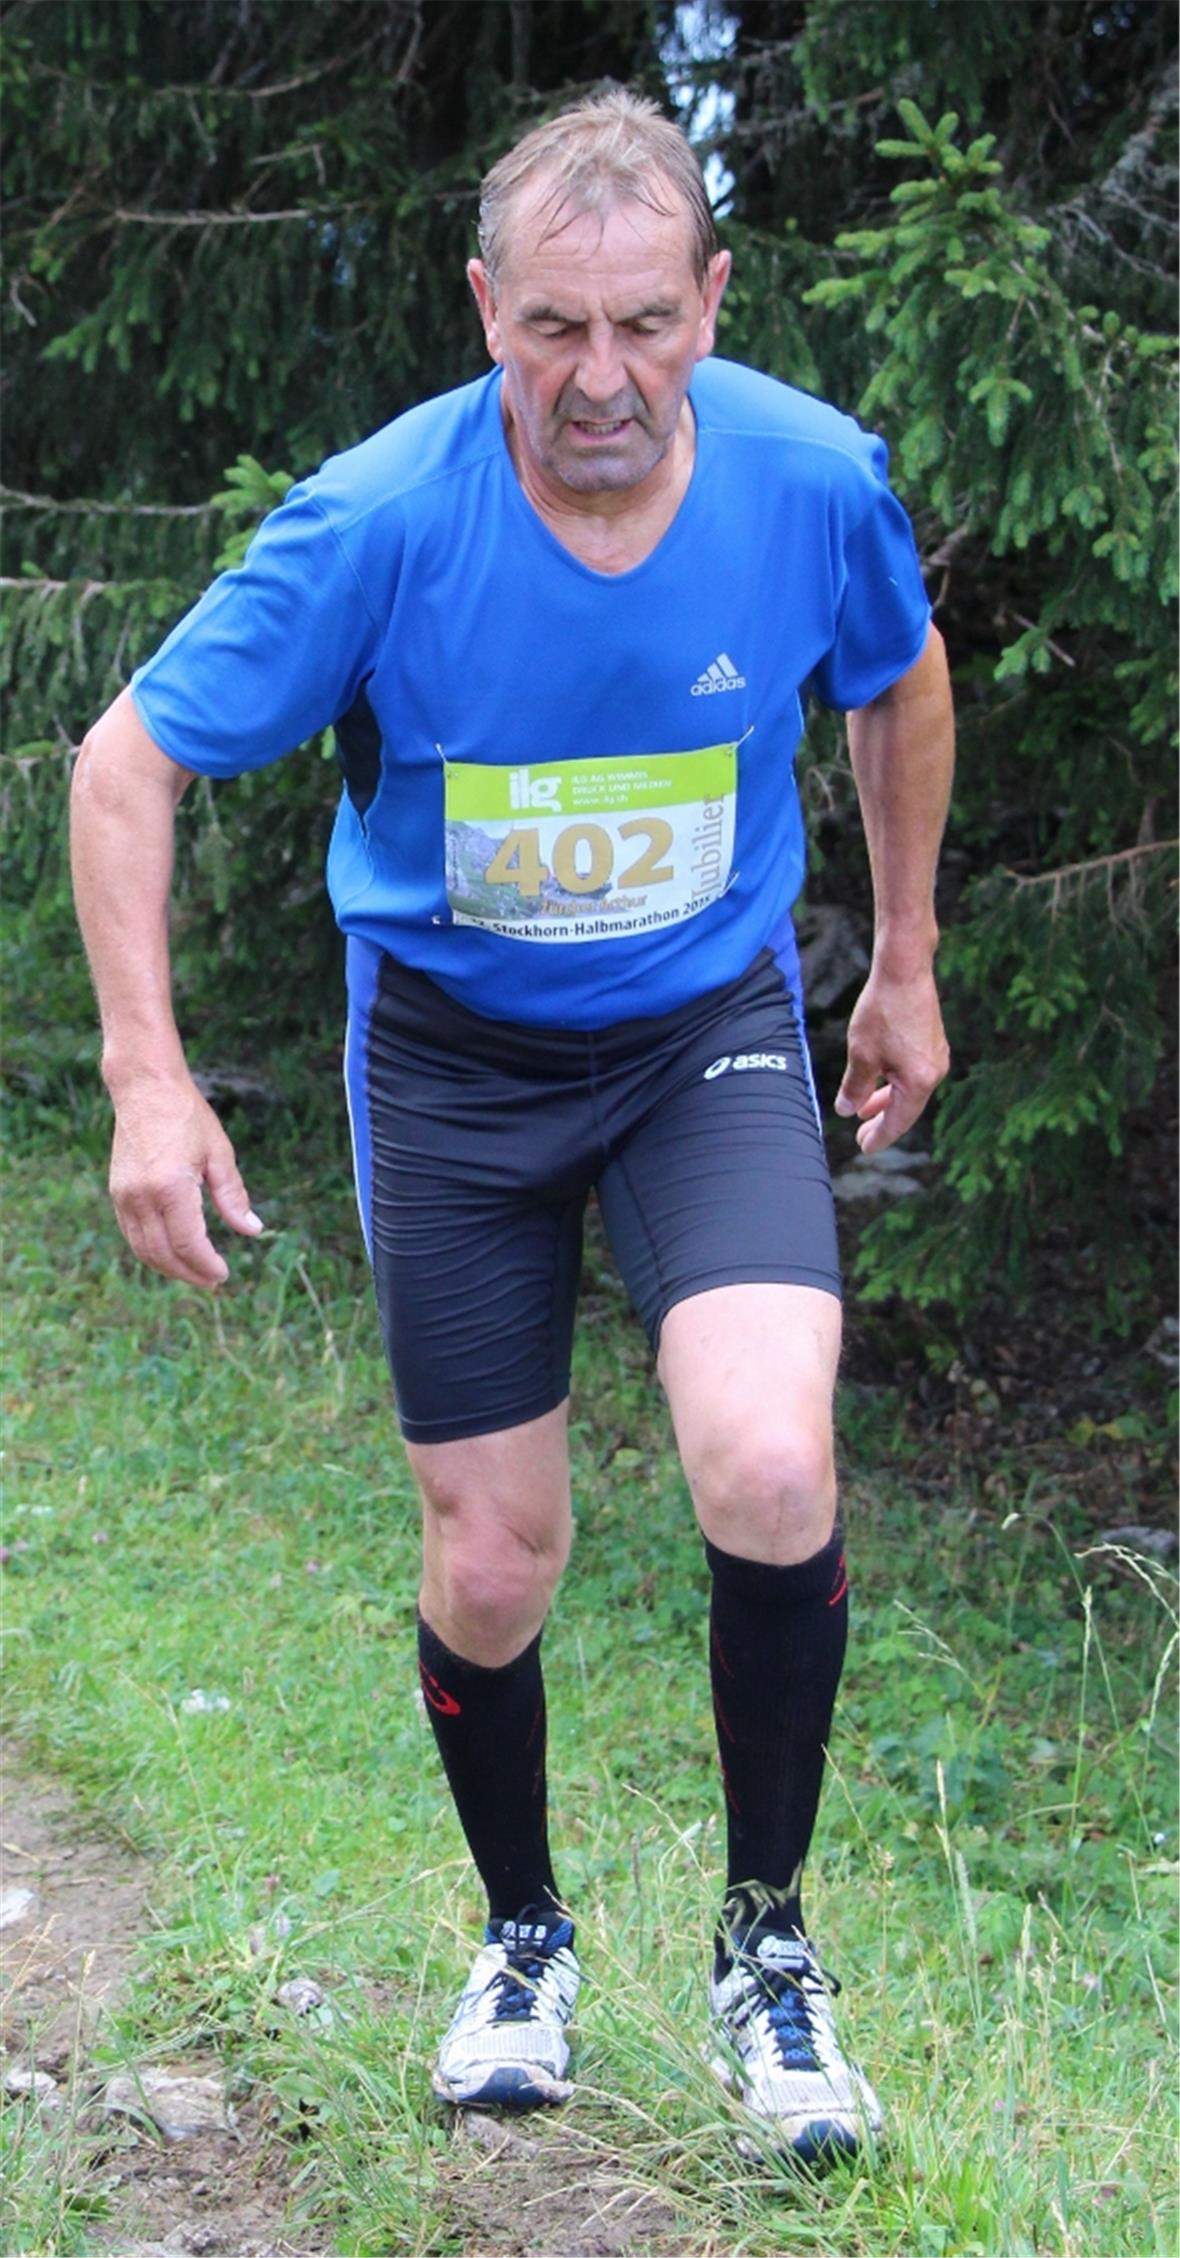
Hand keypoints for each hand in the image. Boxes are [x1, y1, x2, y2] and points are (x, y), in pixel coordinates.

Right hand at [108, 1075, 262, 1287]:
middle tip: (212, 1281)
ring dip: (169, 1268)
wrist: (145, 1089)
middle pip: (163, 1254)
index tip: (224, 1275)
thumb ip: (234, 1197)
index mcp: (171, 1187)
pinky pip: (132, 1234)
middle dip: (188, 1274)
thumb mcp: (219, 1154)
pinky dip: (151, 1251)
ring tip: (194, 1273)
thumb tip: (253, 1231)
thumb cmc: (187, 1116)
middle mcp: (142, 1196)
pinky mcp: (117, 1193)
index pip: (188, 1244)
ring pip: (143, 1249)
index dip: (206, 1265)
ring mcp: (124, 1196)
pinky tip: (172, 1253)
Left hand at [834, 963, 948, 1154]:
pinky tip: (878, 1080)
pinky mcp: (932, 1042)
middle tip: (860, 1135)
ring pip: (909, 1089)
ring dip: (886, 1100)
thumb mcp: (861, 1055)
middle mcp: (935, 1072)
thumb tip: (846, 1110)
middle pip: (907, 1108)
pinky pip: (913, 1073)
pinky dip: (894, 1082)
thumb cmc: (882, 1011)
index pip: (898, 1120)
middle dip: (882, 1121)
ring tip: (863, 1109)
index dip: (879, 1136)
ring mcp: (936, 1056)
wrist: (904, 969)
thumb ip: (855, 1087)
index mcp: (920, 1081)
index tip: (864, 1147)